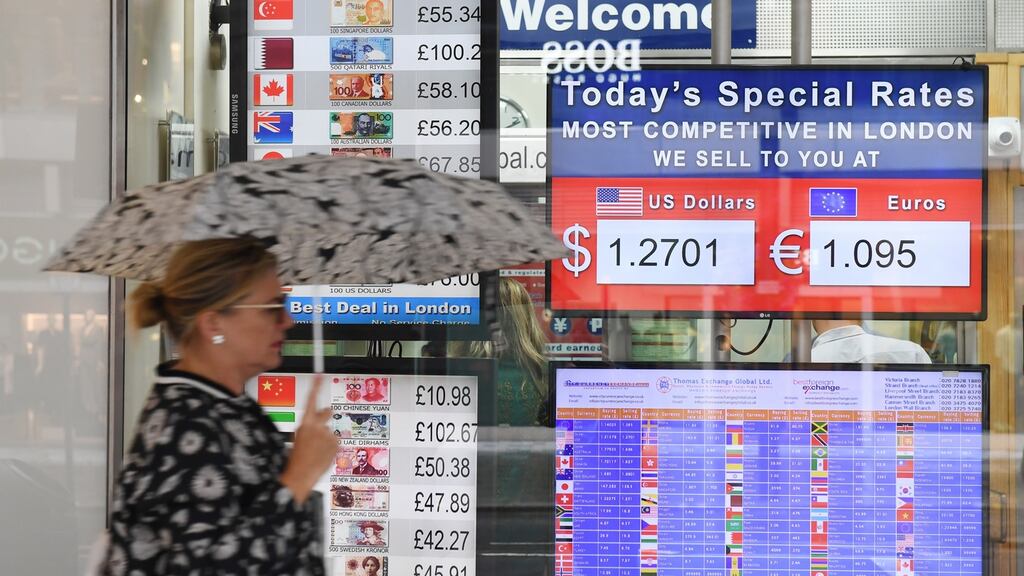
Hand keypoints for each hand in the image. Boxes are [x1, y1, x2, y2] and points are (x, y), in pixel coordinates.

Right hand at [280, 375, 336, 503]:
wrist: (299, 476)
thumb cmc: (295, 460)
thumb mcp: (297, 438)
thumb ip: (309, 425)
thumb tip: (321, 416)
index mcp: (304, 424)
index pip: (311, 400)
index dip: (316, 387)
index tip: (320, 376)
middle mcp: (318, 427)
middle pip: (326, 413)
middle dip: (326, 413)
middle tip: (325, 417)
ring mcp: (328, 435)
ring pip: (330, 432)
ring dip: (325, 439)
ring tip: (316, 451)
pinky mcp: (336, 444)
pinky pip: (335, 442)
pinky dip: (331, 447)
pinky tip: (323, 455)